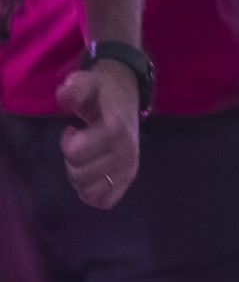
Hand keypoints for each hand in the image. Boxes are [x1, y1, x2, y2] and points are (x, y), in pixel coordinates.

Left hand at [54, 62, 139, 208]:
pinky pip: (105, 201)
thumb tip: (65, 93)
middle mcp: (127, 152)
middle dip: (71, 160)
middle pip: (80, 174)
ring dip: (79, 177)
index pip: (79, 152)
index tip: (71, 130)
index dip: (68, 143)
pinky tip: (91, 175)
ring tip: (86, 158)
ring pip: (90, 190)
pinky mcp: (129, 179)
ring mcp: (130, 168)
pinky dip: (92, 193)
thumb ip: (76, 86)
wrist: (127, 96)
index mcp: (118, 130)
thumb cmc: (104, 91)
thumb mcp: (89, 80)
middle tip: (79, 143)